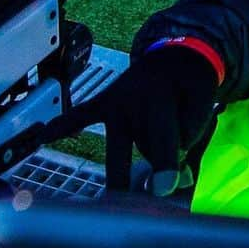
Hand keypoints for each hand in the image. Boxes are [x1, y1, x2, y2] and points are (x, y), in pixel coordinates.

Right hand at [54, 44, 219, 195]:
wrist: (173, 54)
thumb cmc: (190, 84)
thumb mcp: (203, 102)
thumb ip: (191, 135)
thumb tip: (173, 178)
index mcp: (161, 95)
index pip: (162, 135)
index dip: (165, 165)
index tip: (163, 190)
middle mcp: (132, 98)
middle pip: (142, 145)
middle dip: (151, 166)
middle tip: (157, 194)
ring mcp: (113, 101)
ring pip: (126, 145)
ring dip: (147, 147)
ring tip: (164, 128)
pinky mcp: (101, 102)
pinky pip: (80, 116)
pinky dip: (63, 125)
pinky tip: (45, 135)